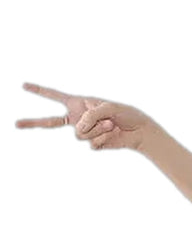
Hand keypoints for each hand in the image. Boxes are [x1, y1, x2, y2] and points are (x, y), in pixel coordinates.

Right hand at [16, 82, 153, 150]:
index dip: (39, 91)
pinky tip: (112, 133)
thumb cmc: (124, 114)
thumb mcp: (107, 107)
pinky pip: (92, 143)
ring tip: (110, 124)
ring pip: (80, 135)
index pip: (55, 96)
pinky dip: (103, 138)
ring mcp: (85, 132)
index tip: (23, 85)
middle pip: (50, 123)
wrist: (138, 131)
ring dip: (97, 129)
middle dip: (32, 122)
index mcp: (78, 103)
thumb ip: (90, 115)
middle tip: (15, 124)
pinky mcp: (94, 144)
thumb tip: (78, 130)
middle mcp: (78, 118)